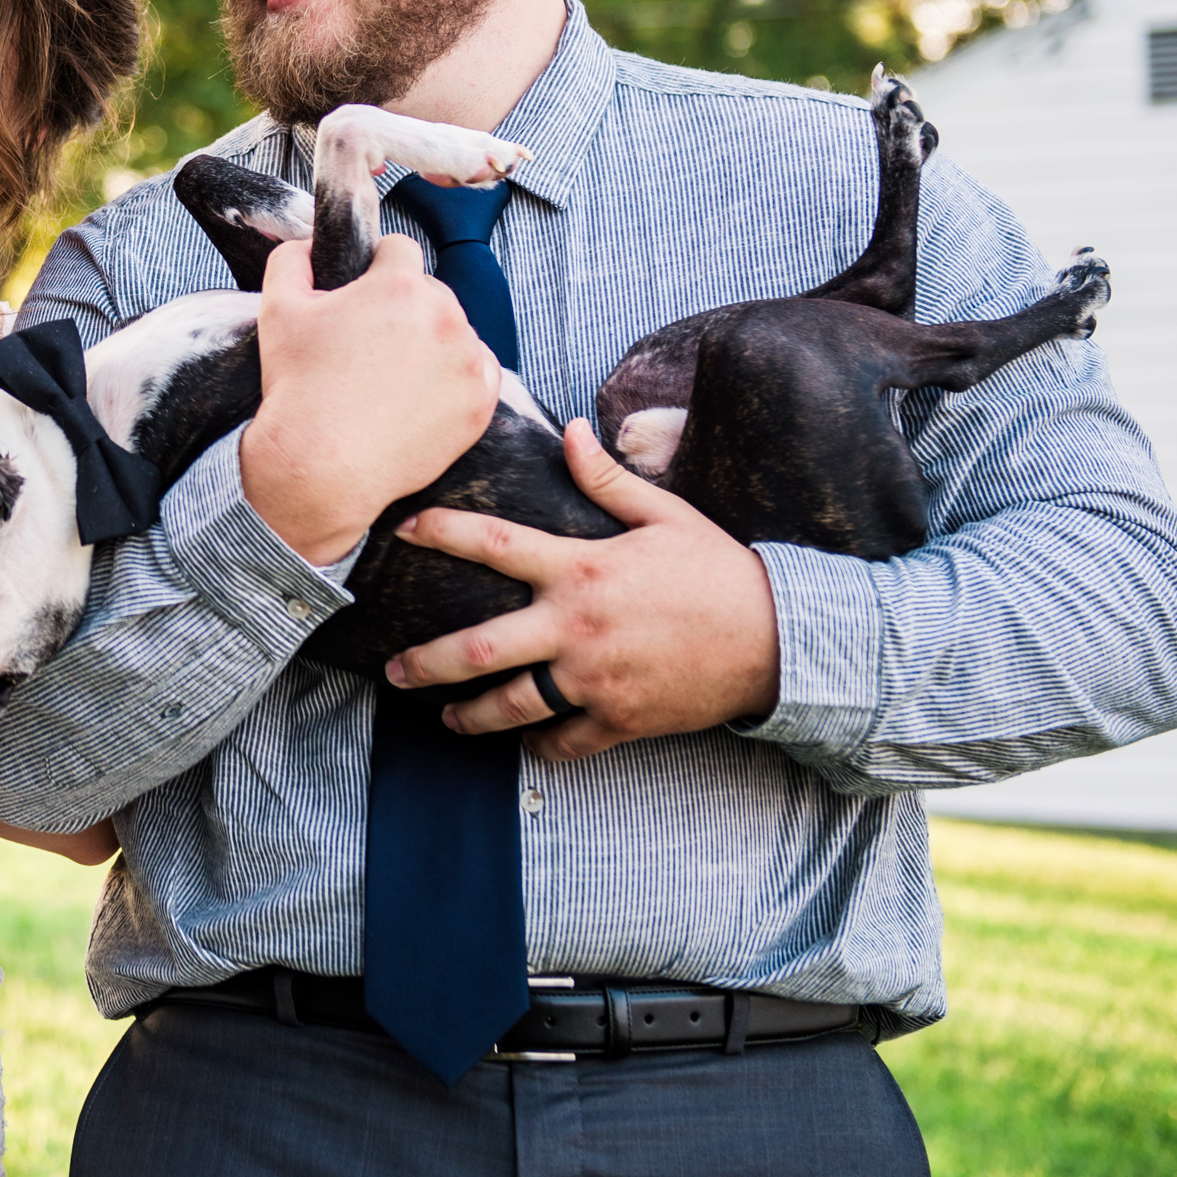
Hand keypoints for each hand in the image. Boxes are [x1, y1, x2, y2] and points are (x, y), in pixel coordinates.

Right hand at [243, 235, 499, 562]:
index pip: (398, 250)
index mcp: (399, 285)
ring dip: (432, 342)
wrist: (321, 468)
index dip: (374, 270)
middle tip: (370, 347)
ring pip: (455, 331)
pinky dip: (455, 379)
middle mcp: (444, 315)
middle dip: (404, 309)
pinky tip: (418, 396)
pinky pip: (477, 372)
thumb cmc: (298, 389)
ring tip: (391, 377)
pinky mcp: (479, 403)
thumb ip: (292, 259)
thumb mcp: (276, 310)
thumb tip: (308, 244)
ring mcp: (466, 361)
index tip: (362, 298)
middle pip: (430, 292)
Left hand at [384, 417, 780, 760]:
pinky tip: (523, 741)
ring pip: (512, 706)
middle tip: (396, 670)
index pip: (495, 545)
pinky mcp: (619, 720)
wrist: (780, 640)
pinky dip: (539, 745)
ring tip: (448, 718)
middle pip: (480, 650)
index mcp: (582, 569)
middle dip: (429, 664)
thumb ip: (607, 479)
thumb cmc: (720, 572)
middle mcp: (576, 628)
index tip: (404, 530)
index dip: (444, 533)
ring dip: (471, 716)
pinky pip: (563, 742)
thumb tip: (571, 432)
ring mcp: (594, 681)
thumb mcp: (665, 514)